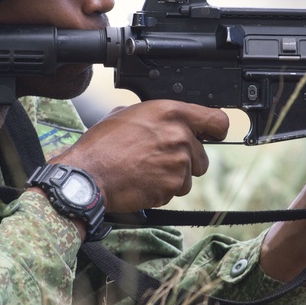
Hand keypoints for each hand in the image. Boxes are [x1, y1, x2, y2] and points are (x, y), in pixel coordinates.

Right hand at [52, 100, 229, 211]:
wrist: (88, 175)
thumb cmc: (101, 145)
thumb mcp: (127, 114)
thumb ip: (157, 117)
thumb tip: (168, 121)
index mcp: (171, 113)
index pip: (218, 121)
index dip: (215, 130)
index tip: (210, 136)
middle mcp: (180, 137)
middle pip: (202, 155)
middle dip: (185, 160)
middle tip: (158, 159)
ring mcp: (178, 164)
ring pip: (189, 176)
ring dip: (173, 177)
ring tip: (146, 171)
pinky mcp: (172, 187)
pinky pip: (175, 191)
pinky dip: (162, 190)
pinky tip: (142, 182)